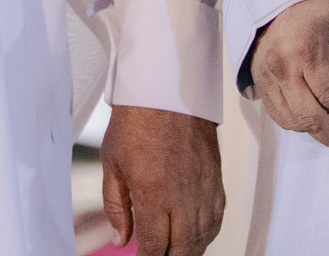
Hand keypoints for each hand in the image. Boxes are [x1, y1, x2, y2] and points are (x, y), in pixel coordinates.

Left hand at [100, 105, 223, 254]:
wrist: (168, 89)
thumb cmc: (136, 120)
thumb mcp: (112, 163)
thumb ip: (116, 206)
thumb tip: (121, 239)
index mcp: (153, 194)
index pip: (154, 247)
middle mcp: (182, 197)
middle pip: (183, 250)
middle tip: (156, 255)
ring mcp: (203, 190)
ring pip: (202, 239)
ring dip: (188, 250)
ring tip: (173, 251)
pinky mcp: (216, 180)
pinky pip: (217, 219)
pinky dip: (206, 234)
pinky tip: (194, 235)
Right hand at [247, 0, 328, 147]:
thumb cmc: (315, 10)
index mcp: (307, 49)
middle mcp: (283, 66)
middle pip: (309, 117)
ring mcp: (267, 76)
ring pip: (292, 121)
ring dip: (316, 132)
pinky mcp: (258, 82)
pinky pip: (278, 115)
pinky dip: (298, 123)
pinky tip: (313, 120)